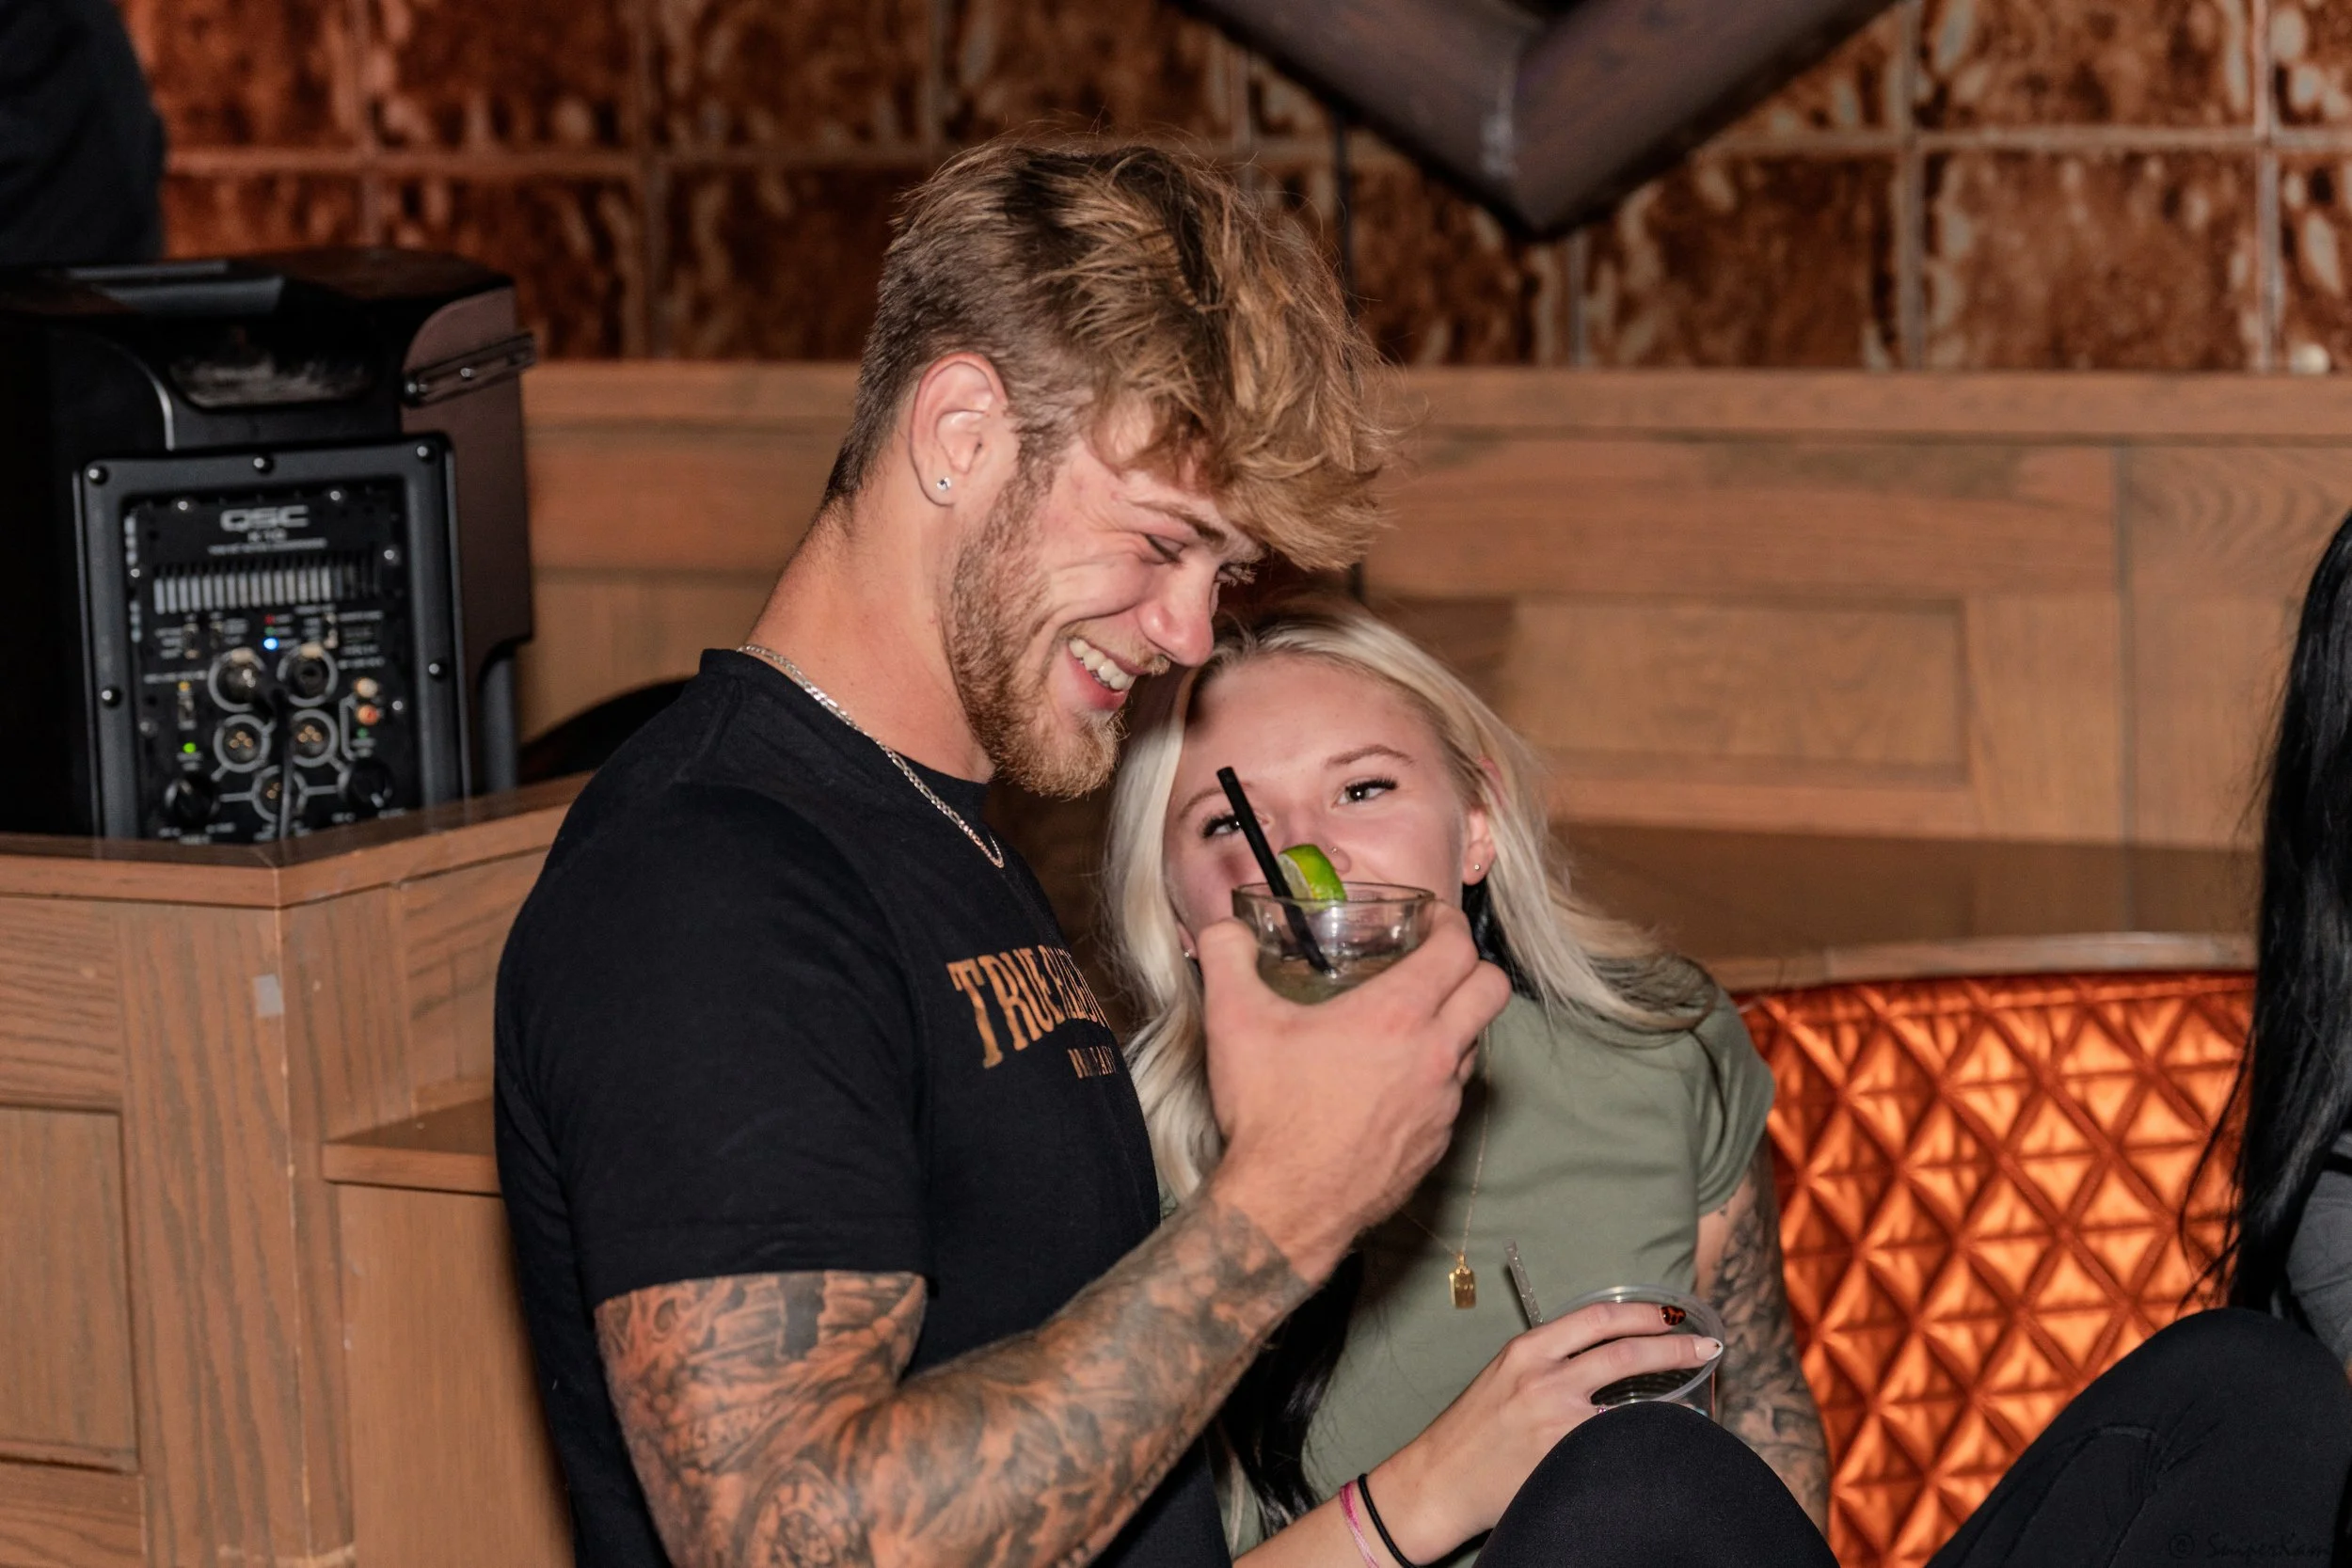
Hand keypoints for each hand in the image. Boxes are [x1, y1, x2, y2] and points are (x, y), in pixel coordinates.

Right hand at [1198, 904, 1509, 1279]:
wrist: (1284, 1206)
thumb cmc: (1268, 1114)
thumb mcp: (1233, 1021)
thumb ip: (1227, 958)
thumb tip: (1226, 927)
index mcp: (1397, 1015)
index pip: (1459, 947)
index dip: (1449, 922)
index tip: (1429, 919)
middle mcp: (1434, 1055)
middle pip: (1492, 990)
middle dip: (1470, 966)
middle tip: (1433, 963)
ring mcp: (1442, 1105)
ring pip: (1474, 1044)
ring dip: (1453, 1024)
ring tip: (1406, 1024)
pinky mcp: (1436, 1145)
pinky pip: (1451, 1095)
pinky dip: (1433, 1077)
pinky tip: (1390, 1082)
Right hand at [1368, 1301, 1726, 1560]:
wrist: (1437, 1481)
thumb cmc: (1470, 1431)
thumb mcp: (1504, 1376)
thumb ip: (1549, 1360)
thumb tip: (1604, 1352)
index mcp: (1527, 1350)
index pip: (1598, 1318)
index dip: (1643, 1313)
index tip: (1673, 1314)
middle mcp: (1543, 1378)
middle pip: (1624, 1351)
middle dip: (1674, 1346)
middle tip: (1708, 1345)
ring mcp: (1556, 1422)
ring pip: (1632, 1400)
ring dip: (1674, 1393)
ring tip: (1700, 1390)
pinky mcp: (1564, 1459)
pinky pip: (1620, 1441)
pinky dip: (1649, 1435)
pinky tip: (1670, 1436)